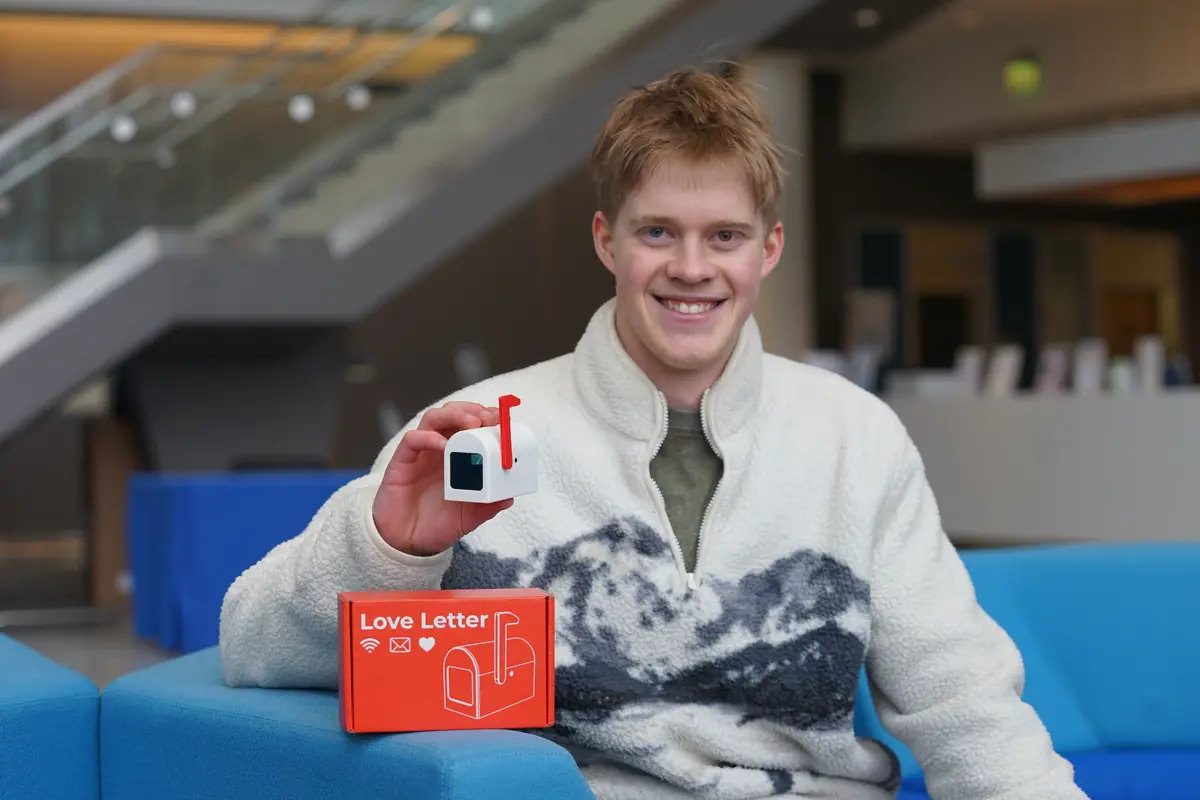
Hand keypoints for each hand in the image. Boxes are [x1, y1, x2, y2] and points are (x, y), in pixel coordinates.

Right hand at [372, 401, 514, 556]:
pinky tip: (443, 446)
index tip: (502, 419)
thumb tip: (509, 497)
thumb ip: (487, 507)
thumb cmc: (437, 524)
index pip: (471, 423)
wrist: (406, 543)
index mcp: (458, 456)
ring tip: (472, 424)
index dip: (486, 416)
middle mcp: (439, 449)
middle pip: (453, 413)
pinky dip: (428, 437)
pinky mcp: (402, 462)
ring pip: (433, 418)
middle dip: (473, 410)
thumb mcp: (469, 517)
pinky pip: (412, 440)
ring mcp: (421, 453)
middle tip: (489, 418)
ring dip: (454, 415)